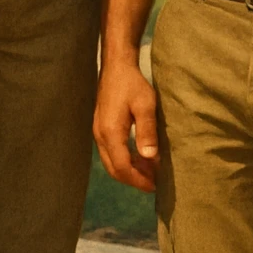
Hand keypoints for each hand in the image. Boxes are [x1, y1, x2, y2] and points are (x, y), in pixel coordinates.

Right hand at [94, 58, 158, 193]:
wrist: (116, 66)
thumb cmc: (132, 83)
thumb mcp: (145, 105)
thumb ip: (147, 131)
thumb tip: (150, 158)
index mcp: (110, 132)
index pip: (122, 167)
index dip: (138, 180)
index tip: (154, 186)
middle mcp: (100, 135)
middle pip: (114, 169)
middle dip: (133, 179)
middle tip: (154, 183)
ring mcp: (98, 132)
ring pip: (111, 162)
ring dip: (130, 170)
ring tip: (150, 171)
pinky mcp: (101, 127)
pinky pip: (110, 152)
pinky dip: (125, 159)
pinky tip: (140, 156)